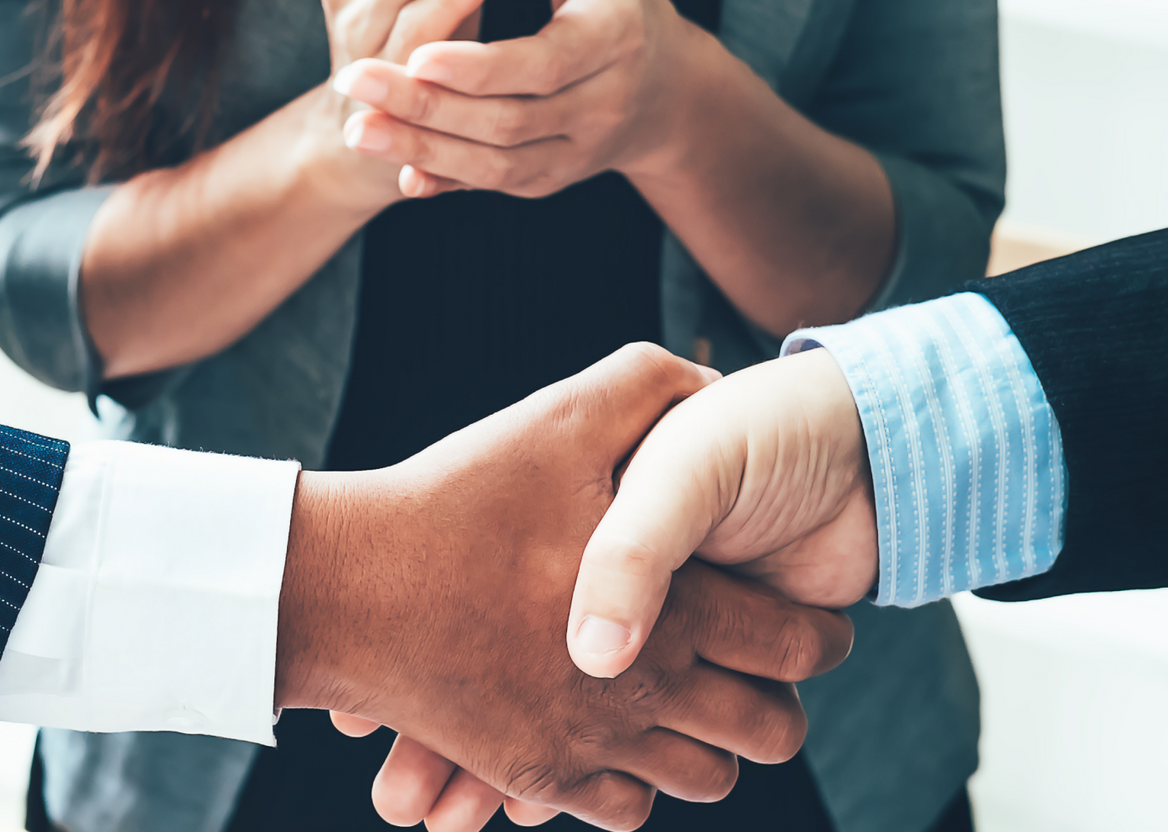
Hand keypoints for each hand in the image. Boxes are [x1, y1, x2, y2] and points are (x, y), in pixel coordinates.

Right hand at [275, 344, 854, 830]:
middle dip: (782, 702)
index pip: (795, 646)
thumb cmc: (456, 499)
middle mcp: (645, 689)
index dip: (820, 635)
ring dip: (712, 744)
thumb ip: (651, 389)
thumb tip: (714, 379)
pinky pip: (624, 808)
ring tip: (696, 702)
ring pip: (703, 778)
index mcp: (672, 605)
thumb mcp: (559, 419)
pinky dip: (636, 781)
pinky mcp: (537, 772)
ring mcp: (589, 742)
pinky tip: (623, 733)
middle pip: (767, 731)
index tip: (818, 625)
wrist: (347, 586)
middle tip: (767, 673)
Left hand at [335, 0, 714, 200]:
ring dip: (421, 147)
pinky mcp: (549, 180)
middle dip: (428, 106)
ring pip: (493, 164)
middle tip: (351, 80)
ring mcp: (577, 151)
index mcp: (617, 35)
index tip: (416, 52)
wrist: (658, 86)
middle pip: (508, 120)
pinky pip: (489, 187)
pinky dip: (443, 180)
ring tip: (355, 125)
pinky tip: (393, 174)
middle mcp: (603, 103)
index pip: (544, 61)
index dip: (480, 61)